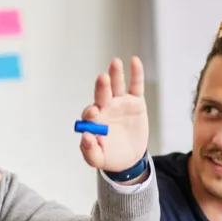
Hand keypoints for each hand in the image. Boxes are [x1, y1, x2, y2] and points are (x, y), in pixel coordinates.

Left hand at [78, 56, 147, 172]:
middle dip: (101, 87)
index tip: (93, 112)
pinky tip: (134, 61)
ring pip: (117, 86)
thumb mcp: (97, 159)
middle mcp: (105, 108)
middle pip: (102, 94)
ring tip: (115, 63)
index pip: (89, 113)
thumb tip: (85, 136)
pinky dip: (136, 73)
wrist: (129, 158)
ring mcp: (120, 103)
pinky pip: (136, 86)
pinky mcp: (135, 102)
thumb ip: (89, 150)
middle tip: (102, 79)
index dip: (91, 112)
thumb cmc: (110, 157)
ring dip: (115, 74)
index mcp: (94, 122)